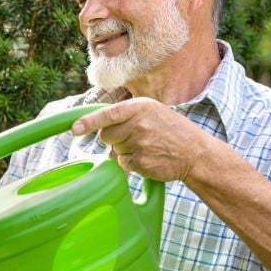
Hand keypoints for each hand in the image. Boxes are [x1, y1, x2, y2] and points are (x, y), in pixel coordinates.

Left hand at [71, 97, 214, 182]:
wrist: (195, 152)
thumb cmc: (171, 130)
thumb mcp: (152, 112)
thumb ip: (127, 115)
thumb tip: (99, 128)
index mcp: (140, 107)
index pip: (108, 114)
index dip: (88, 122)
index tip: (74, 128)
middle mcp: (138, 124)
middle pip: (106, 135)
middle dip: (115, 138)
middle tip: (136, 137)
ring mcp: (140, 144)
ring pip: (116, 150)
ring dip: (126, 150)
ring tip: (148, 146)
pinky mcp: (141, 162)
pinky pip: (124, 163)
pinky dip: (133, 163)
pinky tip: (150, 157)